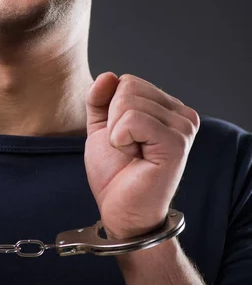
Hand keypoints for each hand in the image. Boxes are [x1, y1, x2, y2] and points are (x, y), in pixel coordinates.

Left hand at [84, 73, 199, 239]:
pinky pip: (133, 119)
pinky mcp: (176, 143)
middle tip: (124, 147)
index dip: (110, 109)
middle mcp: (181, 115)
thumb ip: (101, 100)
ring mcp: (182, 128)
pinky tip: (133, 155)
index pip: (127, 81)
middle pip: (128, 86)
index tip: (119, 137)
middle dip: (111, 118)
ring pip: (128, 100)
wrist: (120, 209)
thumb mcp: (101, 128)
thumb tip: (108, 75)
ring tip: (130, 153)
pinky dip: (120, 138)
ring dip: (115, 131)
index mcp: (167, 108)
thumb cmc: (115, 173)